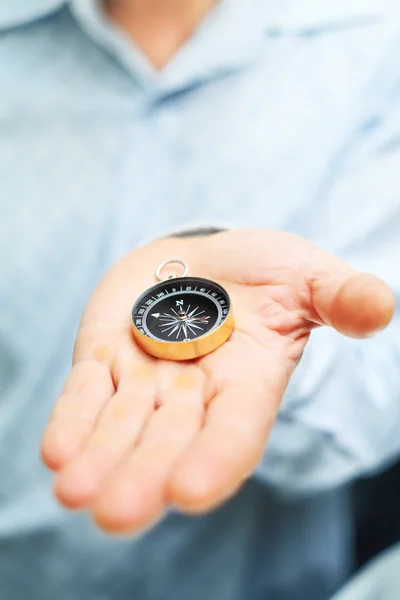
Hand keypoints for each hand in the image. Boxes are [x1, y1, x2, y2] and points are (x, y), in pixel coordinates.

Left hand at [41, 229, 394, 532]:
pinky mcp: (107, 357)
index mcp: (248, 382)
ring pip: (122, 426)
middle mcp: (195, 393)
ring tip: (76, 493)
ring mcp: (147, 379)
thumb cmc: (262, 272)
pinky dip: (73, 420)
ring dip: (100, 458)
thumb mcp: (307, 276)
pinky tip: (58, 453)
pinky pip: (87, 393)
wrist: (204, 257)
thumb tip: (379, 307)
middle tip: (117, 513)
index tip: (192, 491)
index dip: (217, 458)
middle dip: (145, 475)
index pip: (235, 429)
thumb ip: (339, 297)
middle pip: (171, 441)